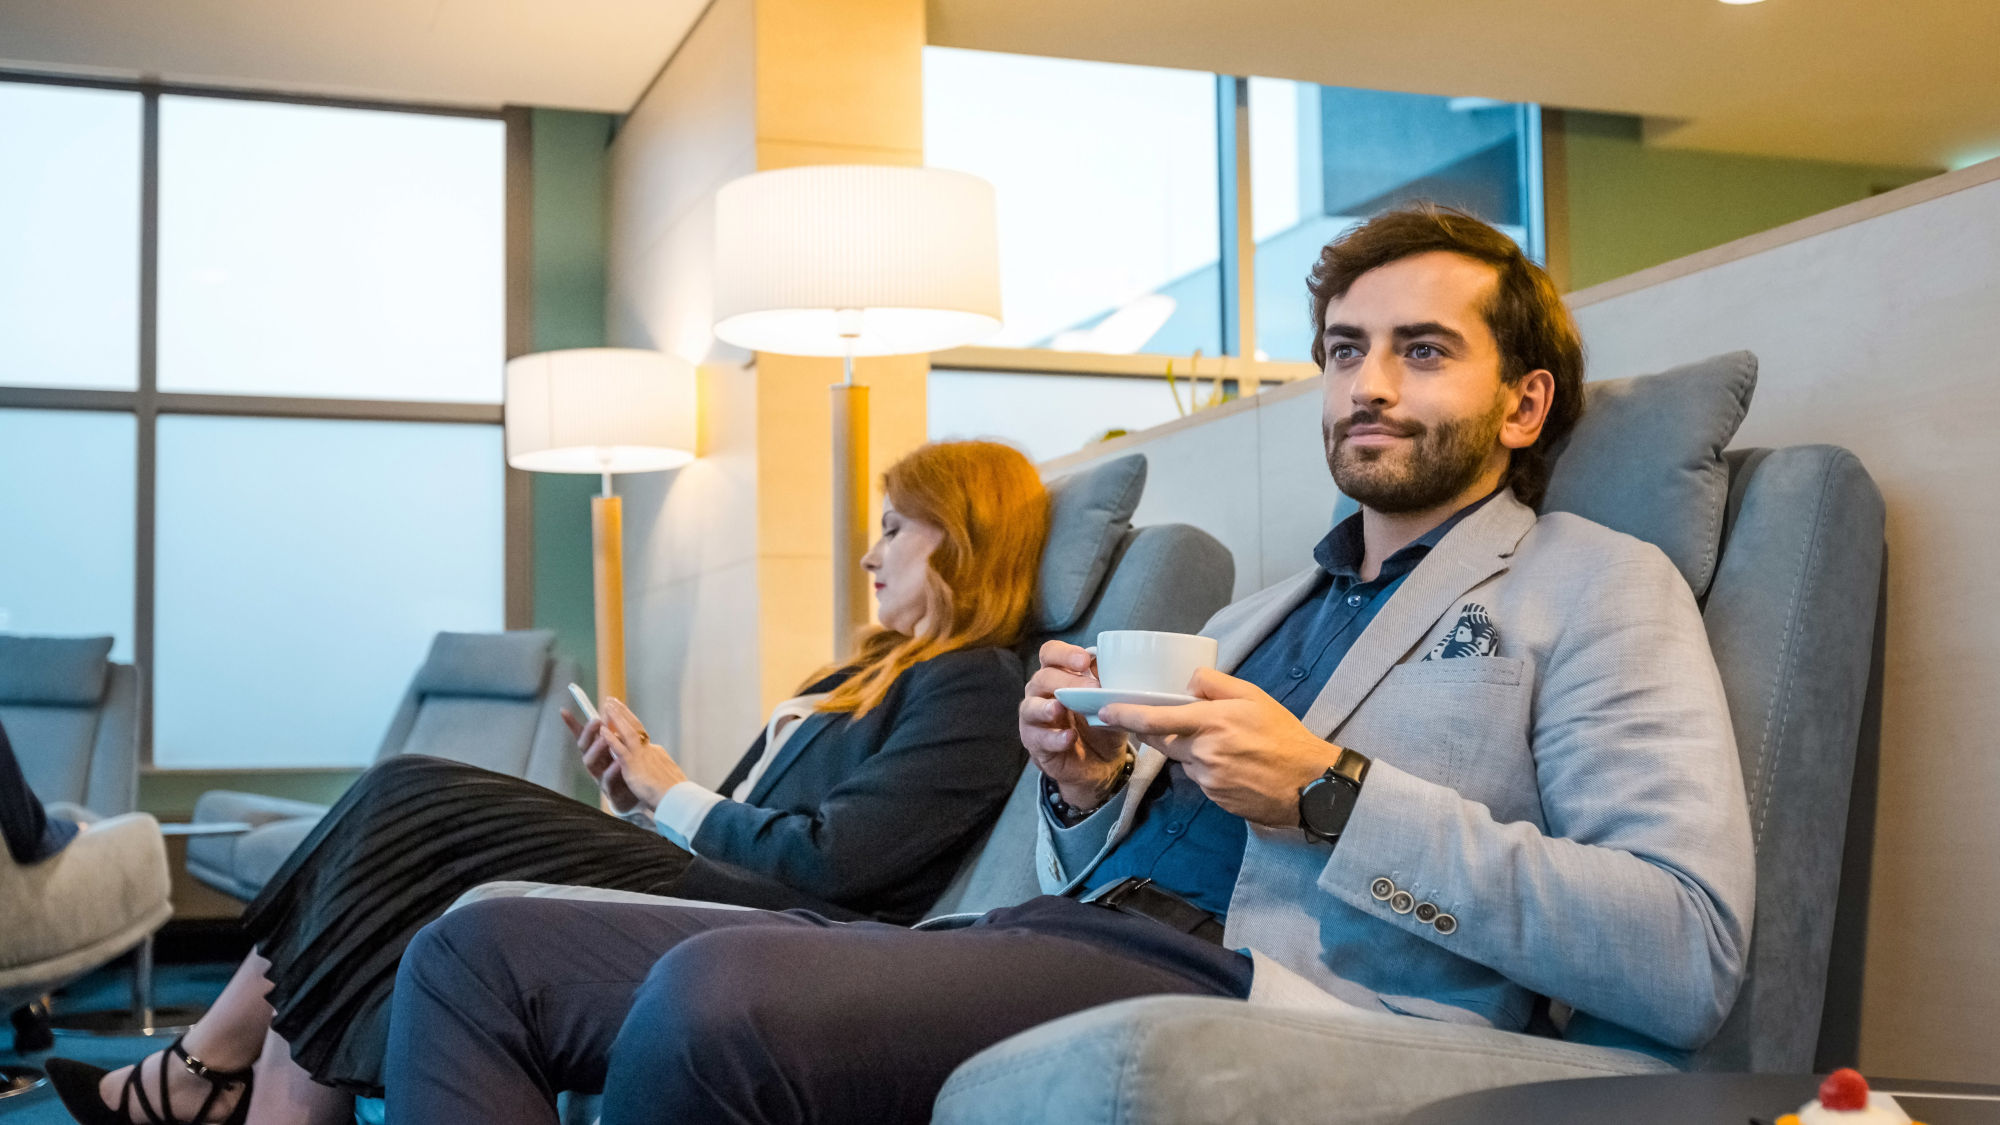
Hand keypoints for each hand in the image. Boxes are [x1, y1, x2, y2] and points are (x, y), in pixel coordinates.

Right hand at [562, 707, 641, 812]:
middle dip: (588, 733)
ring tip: (606, 738)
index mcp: (597, 752)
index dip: (572, 724)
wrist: (640, 797)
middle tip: (597, 720)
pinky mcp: (610, 791)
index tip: (564, 710)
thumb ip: (617, 734)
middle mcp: (596, 764)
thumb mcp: (624, 749)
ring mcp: (600, 777)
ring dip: (597, 749)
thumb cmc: (629, 770)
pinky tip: (619, 761)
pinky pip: (608, 780)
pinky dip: (612, 770)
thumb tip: (611, 710)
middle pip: (584, 747)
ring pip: (590, 763)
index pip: (582, 736)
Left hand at [598, 697, 688, 810]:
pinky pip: (620, 749)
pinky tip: (602, 731)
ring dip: (616, 718)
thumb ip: (659, 768)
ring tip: (607, 705)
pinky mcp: (635, 766)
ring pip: (627, 732)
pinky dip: (611, 739)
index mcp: (656, 753)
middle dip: (623, 713)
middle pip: (635, 727)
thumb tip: (660, 765)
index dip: (630, 723)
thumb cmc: (675, 794)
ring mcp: (642, 757)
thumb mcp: (667, 776)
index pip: (641, 735)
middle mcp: (650, 750)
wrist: (678, 799)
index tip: (623, 714)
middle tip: (613, 701)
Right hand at [1019, 640, 1133, 810]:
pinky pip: (1039, 739)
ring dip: (1046, 707)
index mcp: (1058, 674)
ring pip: (1030, 707)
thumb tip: (1115, 664)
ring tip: (1060, 709)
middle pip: (1042, 677)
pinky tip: (1069, 738)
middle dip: (1066, 681)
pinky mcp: (1035, 744)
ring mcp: (1034, 719)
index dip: (1064, 653)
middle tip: (1091, 689)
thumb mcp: (1110, 701)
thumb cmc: (1100, 722)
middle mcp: (1040, 693)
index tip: (1084, 660)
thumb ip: (1108, 682)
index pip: (1050, 653)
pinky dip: (1054, 738)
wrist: (1101, 764)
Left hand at [1096, 668, 1342, 827]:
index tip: (1105, 710)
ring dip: (1189, 750)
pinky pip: (1199, 778)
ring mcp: (1208, 779)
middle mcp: (1204, 752)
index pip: (1156, 719)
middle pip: (1161, 742)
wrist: (1310, 784)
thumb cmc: (1284, 736)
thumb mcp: (1255, 696)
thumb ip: (1217, 683)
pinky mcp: (1215, 798)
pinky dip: (1206, 768)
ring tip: (1224, 745)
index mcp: (1211, 722)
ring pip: (1183, 760)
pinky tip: (1232, 764)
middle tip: (1160, 721)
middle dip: (1154, 731)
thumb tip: (1188, 682)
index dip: (1126, 715)